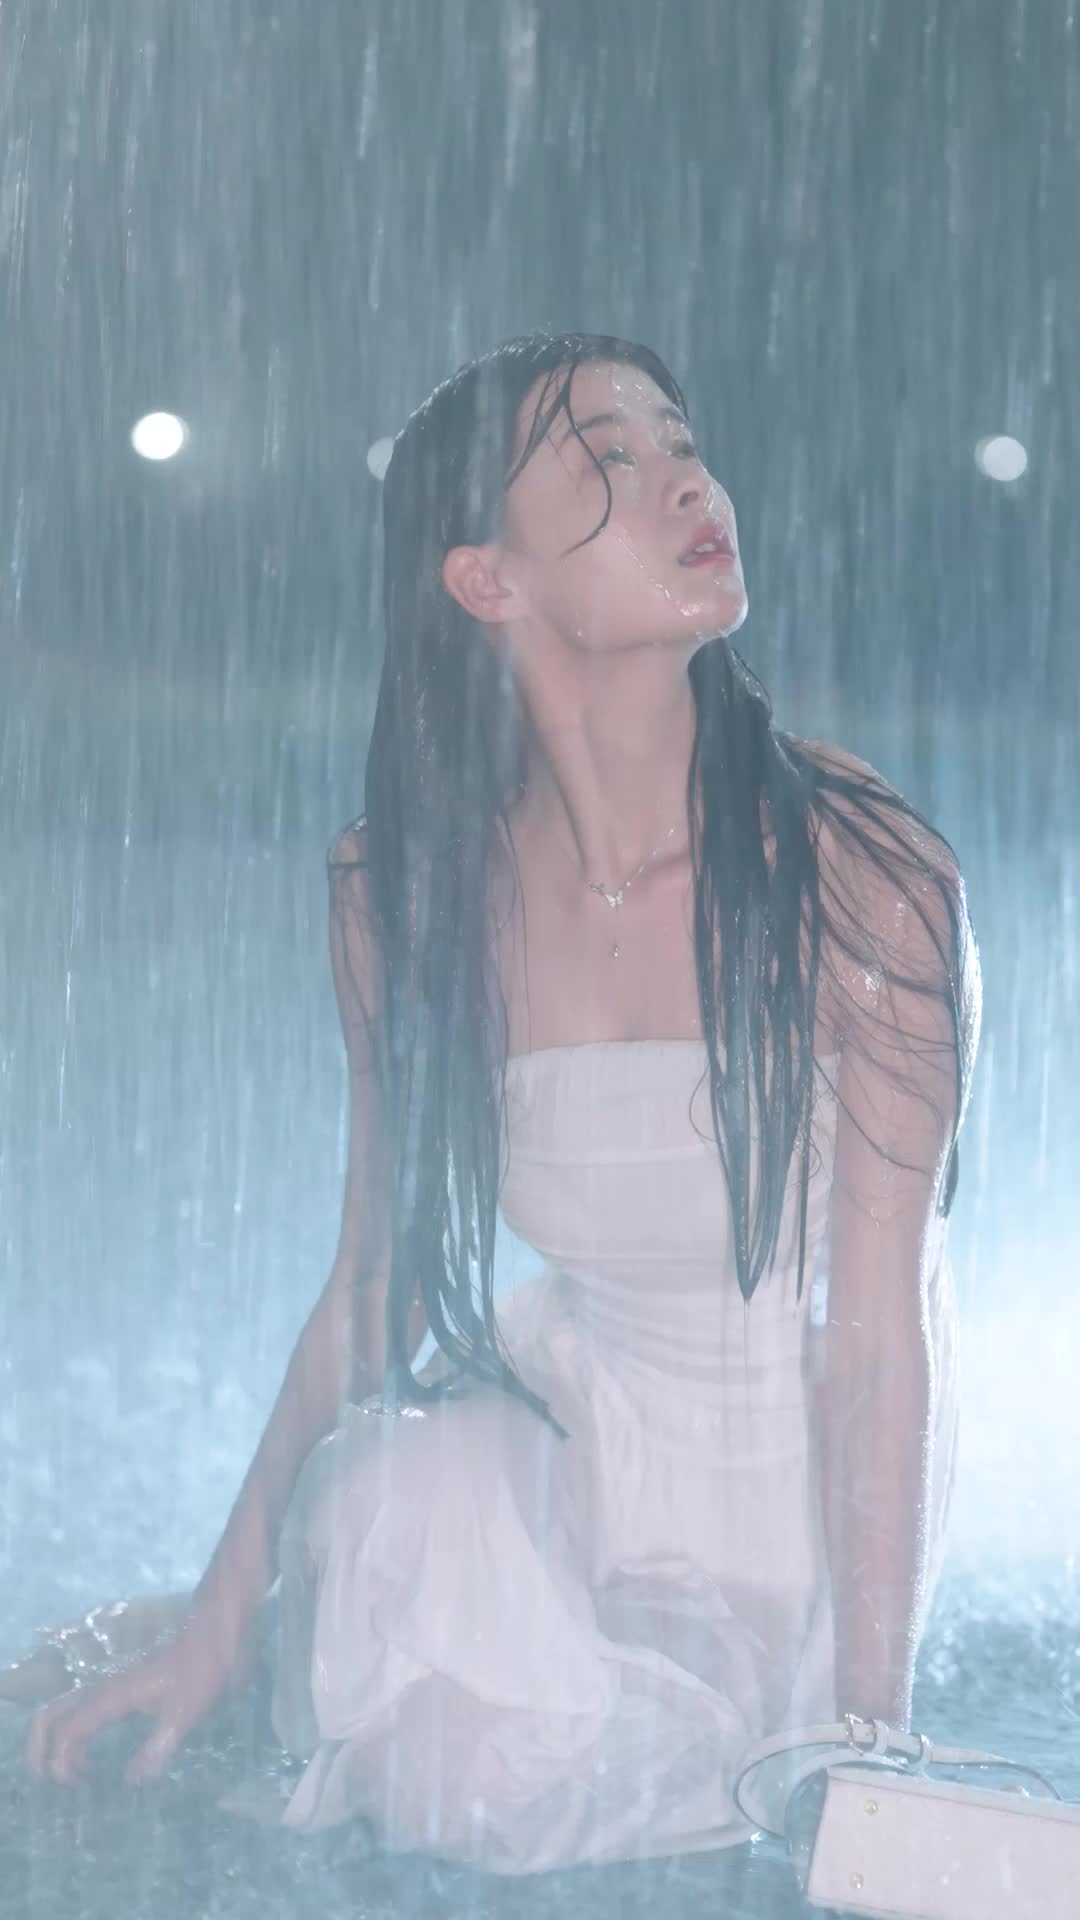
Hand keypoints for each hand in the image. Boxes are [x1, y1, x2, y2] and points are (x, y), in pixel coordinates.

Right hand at [23, 1610, 255, 1787]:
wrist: (212, 1633)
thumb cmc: (201, 1668)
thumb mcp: (185, 1711)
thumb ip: (158, 1747)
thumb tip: (130, 1781)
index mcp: (113, 1696)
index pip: (67, 1729)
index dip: (61, 1761)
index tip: (78, 1785)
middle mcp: (104, 1691)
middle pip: (49, 1715)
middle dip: (38, 1749)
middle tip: (52, 1782)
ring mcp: (111, 1689)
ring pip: (62, 1712)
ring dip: (55, 1744)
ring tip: (75, 1776)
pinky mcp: (122, 1691)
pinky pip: (82, 1714)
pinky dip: (73, 1737)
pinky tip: (92, 1758)